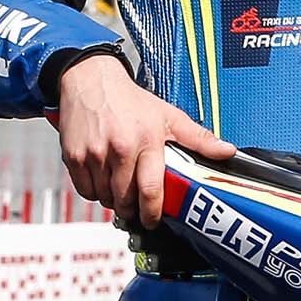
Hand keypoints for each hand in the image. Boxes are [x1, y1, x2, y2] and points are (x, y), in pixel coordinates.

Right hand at [54, 53, 232, 229]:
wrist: (90, 79)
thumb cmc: (130, 100)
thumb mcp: (169, 116)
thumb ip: (199, 138)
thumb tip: (227, 151)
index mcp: (146, 141)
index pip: (150, 190)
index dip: (152, 212)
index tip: (153, 220)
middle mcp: (119, 149)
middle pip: (126, 199)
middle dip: (133, 210)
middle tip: (138, 208)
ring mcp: (94, 154)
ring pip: (105, 197)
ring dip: (114, 201)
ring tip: (121, 189)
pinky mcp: (73, 157)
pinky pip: (85, 191)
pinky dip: (94, 192)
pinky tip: (103, 180)